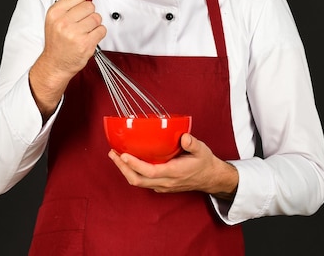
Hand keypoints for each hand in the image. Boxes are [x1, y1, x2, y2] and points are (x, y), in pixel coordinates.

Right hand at [29, 0, 105, 116]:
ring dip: (94, 24)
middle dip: (88, 14)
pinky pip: (102, 30)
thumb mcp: (55, 15)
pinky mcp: (86, 44)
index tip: (76, 10)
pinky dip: (98, 34)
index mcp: (54, 13)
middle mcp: (63, 22)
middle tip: (80, 24)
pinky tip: (89, 38)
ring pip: (97, 18)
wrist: (55, 63)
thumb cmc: (57, 39)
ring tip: (84, 31)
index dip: (81, 2)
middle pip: (90, 6)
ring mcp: (74, 34)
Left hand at [107, 133, 237, 198]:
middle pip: (137, 180)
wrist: (210, 178)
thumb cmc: (204, 163)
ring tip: (116, 156)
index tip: (124, 155)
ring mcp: (162, 186)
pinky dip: (132, 173)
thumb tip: (184, 137)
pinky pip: (143, 182)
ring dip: (125, 170)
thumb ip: (192, 144)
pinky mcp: (161, 186)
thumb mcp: (202, 150)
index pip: (149, 171)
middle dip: (122, 168)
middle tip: (113, 153)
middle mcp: (166, 182)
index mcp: (174, 172)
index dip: (135, 164)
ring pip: (138, 182)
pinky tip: (128, 162)